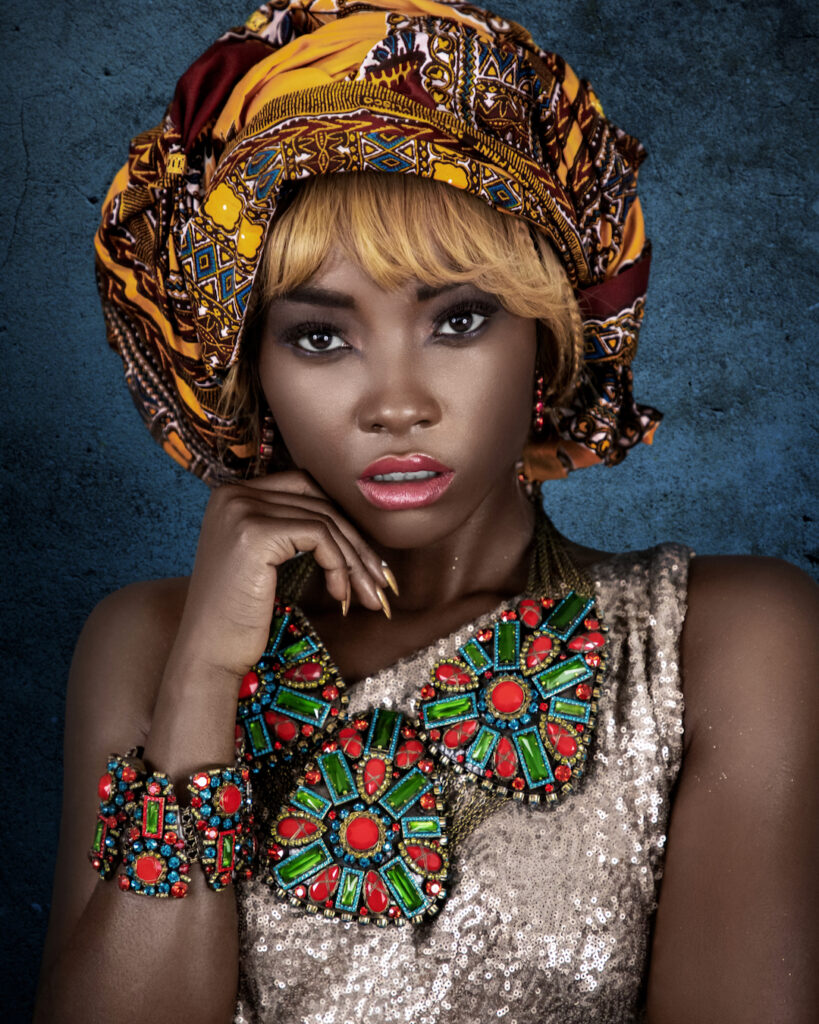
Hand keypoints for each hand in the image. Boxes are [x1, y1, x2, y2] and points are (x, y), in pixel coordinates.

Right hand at [171, 470, 390, 681]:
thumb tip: (355, 527)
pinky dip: (339, 566)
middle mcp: (233, 493)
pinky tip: (340, 596)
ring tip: (369, 596)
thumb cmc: (239, 616)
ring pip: (325, 521)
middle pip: (318, 502)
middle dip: (357, 543)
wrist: (209, 654)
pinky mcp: (256, 531)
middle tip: (381, 582)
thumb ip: (293, 531)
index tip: (368, 561)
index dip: (342, 521)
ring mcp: (242, 509)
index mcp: (232, 494)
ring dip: (355, 561)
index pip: (305, 489)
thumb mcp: (266, 561)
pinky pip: (320, 537)